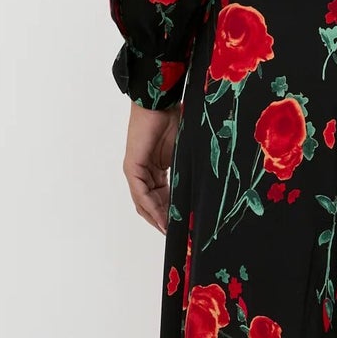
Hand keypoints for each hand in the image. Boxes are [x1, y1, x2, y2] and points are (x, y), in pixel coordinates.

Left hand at [123, 102, 180, 233]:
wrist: (162, 102)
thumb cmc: (175, 119)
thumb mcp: (185, 153)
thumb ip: (188, 171)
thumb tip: (204, 189)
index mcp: (155, 169)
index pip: (161, 198)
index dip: (171, 214)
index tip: (184, 227)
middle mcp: (143, 172)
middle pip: (152, 204)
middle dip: (165, 220)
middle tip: (180, 235)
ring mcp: (136, 170)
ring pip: (145, 203)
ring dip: (158, 218)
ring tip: (172, 232)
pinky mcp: (132, 167)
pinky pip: (141, 194)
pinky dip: (151, 208)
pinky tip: (162, 219)